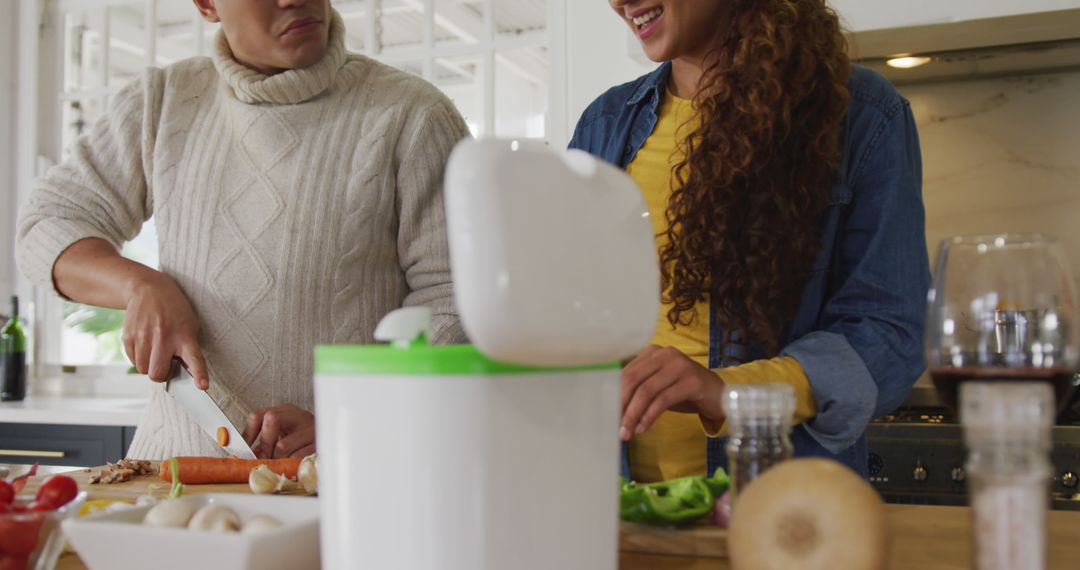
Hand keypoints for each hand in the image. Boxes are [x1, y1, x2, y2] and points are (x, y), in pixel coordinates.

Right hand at [122, 270, 208, 387]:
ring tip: (155, 351)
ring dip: (149, 366)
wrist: (148, 289)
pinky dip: (139, 358)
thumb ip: (187, 348)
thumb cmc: (174, 311)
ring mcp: (143, 337)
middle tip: (166, 363)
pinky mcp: (128, 336)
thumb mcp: (189, 324)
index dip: (199, 374)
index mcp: (185, 335)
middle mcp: (164, 337)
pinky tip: (145, 344)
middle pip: (157, 374)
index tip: (202, 387)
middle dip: (161, 374)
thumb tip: (184, 374)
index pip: (194, 358)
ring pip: (143, 370)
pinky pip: (133, 361)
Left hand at [244, 404, 315, 458]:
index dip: (247, 435)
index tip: (243, 452)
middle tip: (264, 459)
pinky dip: (290, 465)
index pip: (258, 416)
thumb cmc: (303, 442)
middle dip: (264, 444)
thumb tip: (241, 457)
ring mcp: (310, 429)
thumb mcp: (283, 436)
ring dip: (277, 459)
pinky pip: (297, 458)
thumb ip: (264, 443)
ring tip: (280, 464)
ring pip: (283, 445)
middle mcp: (298, 416)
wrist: (334, 441)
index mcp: (286, 411)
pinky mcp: (318, 444)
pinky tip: (292, 465)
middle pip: (272, 419)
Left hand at [619, 345, 725, 440]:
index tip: (607, 414)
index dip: (614, 394)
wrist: (719, 395)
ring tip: (627, 432)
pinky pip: (663, 400)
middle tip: (617, 427)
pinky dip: (650, 416)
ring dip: (633, 414)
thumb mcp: (658, 387)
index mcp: (653, 352)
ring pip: (646, 391)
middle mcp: (665, 353)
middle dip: (621, 405)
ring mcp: (679, 365)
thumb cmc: (684, 392)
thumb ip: (638, 391)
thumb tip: (613, 409)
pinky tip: (643, 428)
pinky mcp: (692, 381)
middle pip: (633, 380)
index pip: (626, 372)